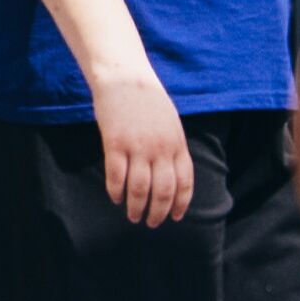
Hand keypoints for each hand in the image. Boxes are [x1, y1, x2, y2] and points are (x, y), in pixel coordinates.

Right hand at [86, 64, 195, 226]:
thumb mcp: (170, 122)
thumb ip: (172, 147)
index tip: (174, 217)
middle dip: (158, 212)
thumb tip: (173, 175)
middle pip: (163, 190)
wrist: (124, 77)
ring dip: (137, 207)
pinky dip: (116, 191)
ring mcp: (137, 146)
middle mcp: (160, 148)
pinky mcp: (115, 143)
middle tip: (152, 224)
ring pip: (140, 188)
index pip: (184, 182)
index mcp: (177, 143)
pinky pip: (116, 176)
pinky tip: (115, 198)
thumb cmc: (147, 100)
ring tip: (133, 216)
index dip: (180, 204)